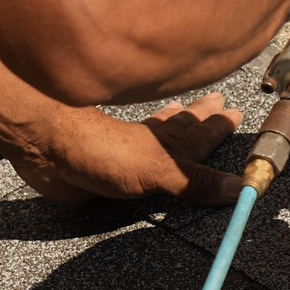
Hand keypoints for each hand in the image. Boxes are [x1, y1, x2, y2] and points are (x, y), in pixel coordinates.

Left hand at [11, 94, 243, 205]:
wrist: (49, 151)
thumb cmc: (105, 153)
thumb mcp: (159, 171)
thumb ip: (196, 182)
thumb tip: (240, 188)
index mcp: (169, 145)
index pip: (203, 134)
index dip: (220, 126)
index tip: (237, 113)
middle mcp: (151, 144)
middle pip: (183, 128)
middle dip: (201, 118)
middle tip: (218, 101)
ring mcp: (127, 154)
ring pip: (157, 135)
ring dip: (172, 124)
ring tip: (183, 111)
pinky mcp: (104, 169)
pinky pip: (131, 158)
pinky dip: (139, 146)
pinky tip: (136, 143)